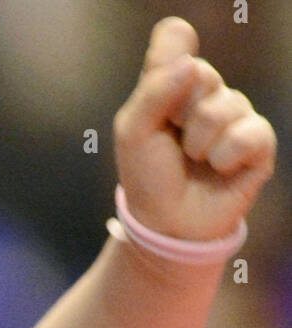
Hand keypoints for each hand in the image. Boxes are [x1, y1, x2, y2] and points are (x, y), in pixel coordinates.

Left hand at [113, 16, 275, 239]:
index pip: (176, 40)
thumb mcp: (134, 133)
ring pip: (224, 106)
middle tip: (172, 140)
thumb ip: (153, 92)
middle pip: (200, 73)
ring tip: (194, 161)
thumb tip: (189, 65)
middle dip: (179, 112)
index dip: (171, 53)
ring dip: (199, 142)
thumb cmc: (148, 176)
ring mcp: (235, 115)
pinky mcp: (258, 143)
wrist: (167, 223)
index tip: (164, 73)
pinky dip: (225, 157)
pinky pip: (249, 134)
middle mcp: (207, 93)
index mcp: (173, 83)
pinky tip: (219, 170)